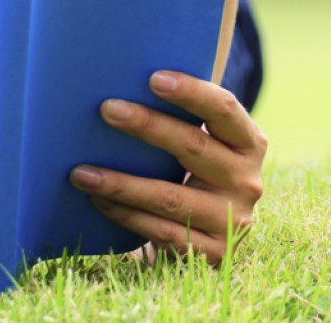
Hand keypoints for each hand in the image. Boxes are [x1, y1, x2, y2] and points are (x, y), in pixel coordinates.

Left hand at [68, 70, 266, 263]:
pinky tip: (98, 199)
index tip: (153, 78)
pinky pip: (161, 231)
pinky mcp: (213, 253)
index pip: (224, 108)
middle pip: (193, 147)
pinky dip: (125, 214)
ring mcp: (233, 220)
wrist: (212, 235)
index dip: (192, 92)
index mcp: (249, 142)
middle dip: (147, 126)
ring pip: (170, 197)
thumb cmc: (196, 171)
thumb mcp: (205, 143)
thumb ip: (184, 117)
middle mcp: (248, 180)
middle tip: (107, 109)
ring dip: (121, 183)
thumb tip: (123, 79)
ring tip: (81, 171)